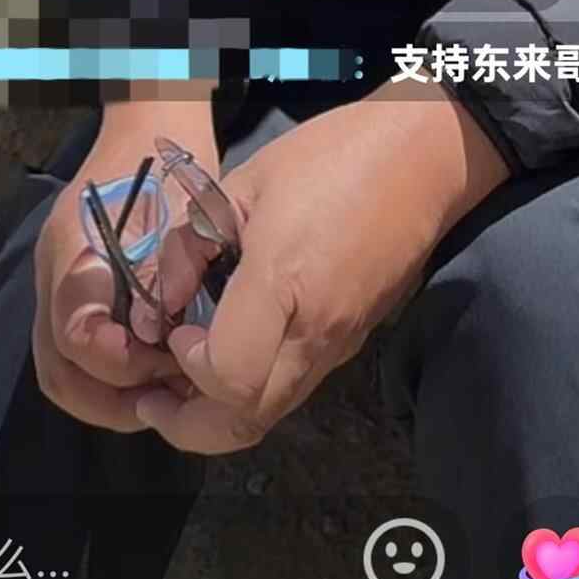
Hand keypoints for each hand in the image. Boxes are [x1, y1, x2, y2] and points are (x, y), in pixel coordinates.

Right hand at [32, 132, 220, 430]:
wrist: (149, 114)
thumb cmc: (168, 164)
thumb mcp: (174, 221)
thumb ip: (158, 286)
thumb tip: (158, 350)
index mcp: (74, 256)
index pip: (77, 342)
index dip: (120, 369)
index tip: (166, 367)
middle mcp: (53, 274)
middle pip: (59, 371)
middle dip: (110, 401)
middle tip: (165, 402)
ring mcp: (55, 280)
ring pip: (61, 366)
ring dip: (107, 393)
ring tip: (160, 393)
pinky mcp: (70, 284)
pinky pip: (72, 346)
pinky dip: (105, 372)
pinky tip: (151, 368)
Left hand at [131, 80, 509, 454]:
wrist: (425, 157)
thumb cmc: (333, 154)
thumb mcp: (247, 180)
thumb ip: (195, 244)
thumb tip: (162, 304)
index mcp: (285, 282)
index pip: (229, 377)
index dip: (188, 367)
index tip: (176, 328)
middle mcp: (316, 333)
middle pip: (246, 424)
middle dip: (187, 424)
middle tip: (153, 395)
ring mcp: (340, 346)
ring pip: (271, 415)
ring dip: (219, 412)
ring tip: (182, 376)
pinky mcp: (353, 343)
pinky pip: (295, 387)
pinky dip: (255, 389)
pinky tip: (233, 350)